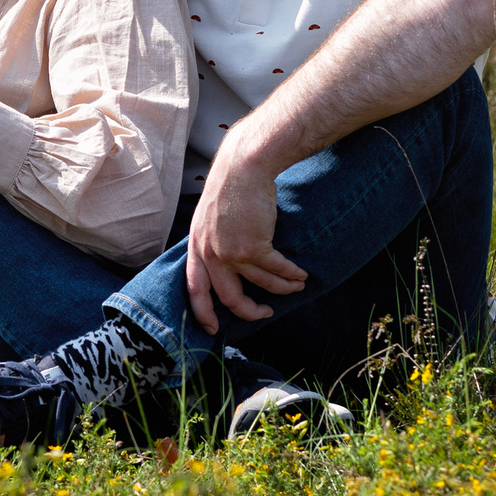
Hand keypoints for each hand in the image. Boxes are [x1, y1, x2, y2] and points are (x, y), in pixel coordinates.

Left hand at [183, 150, 308, 331]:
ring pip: (260, 284)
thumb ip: (213, 241)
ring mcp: (231, 252)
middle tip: (264, 314)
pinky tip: (300, 275)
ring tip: (295, 287)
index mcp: (197, 246)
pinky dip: (291, 275)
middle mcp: (210, 253)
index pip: (194, 288)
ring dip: (281, 289)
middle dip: (249, 311)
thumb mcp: (209, 217)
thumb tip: (227, 263)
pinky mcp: (254, 247)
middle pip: (228, 297)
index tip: (212, 328)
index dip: (203, 311)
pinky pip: (276, 270)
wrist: (243, 167)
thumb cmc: (230, 187)